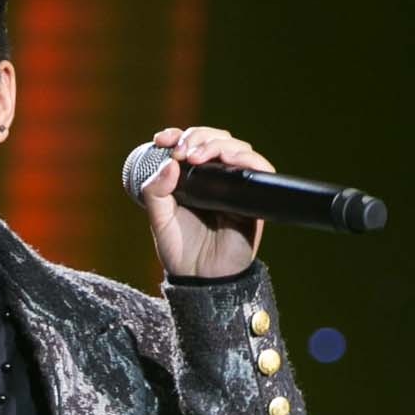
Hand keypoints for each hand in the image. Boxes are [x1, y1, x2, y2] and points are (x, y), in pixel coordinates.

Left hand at [141, 127, 275, 278]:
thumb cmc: (180, 251)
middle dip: (199, 136)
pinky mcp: (252, 200)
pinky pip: (259, 170)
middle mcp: (215, 179)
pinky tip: (228, 159)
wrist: (200, 280)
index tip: (162, 139)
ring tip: (198, 156)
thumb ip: (155, 193)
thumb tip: (169, 162)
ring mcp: (235, 187)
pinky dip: (246, 158)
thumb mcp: (159, 220)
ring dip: (219, 144)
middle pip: (217, 139)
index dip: (179, 134)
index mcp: (192, 179)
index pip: (191, 144)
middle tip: (183, 151)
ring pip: (237, 148)